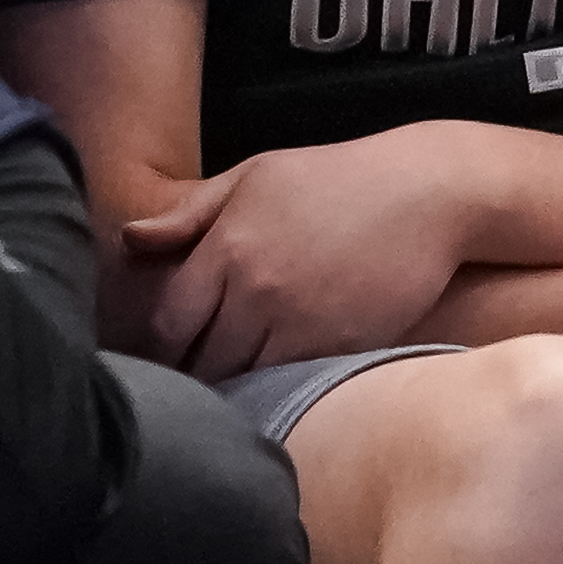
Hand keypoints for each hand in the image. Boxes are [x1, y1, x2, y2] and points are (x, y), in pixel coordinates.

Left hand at [124, 131, 477, 378]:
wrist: (433, 192)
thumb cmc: (340, 179)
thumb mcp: (259, 175)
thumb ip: (191, 213)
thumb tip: (129, 239)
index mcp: (229, 248)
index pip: (167, 324)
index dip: (162, 347)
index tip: (169, 353)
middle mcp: (258, 291)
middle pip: (201, 362)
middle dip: (195, 372)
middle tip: (196, 377)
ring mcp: (302, 323)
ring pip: (244, 381)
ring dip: (237, 385)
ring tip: (235, 382)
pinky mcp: (342, 347)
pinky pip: (293, 385)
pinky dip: (281, 388)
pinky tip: (280, 378)